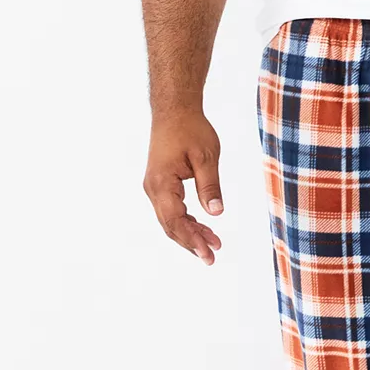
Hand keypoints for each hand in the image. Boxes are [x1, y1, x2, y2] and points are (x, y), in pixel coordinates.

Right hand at [143, 110, 223, 264]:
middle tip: (212, 258)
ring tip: (214, 246)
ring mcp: (155, 187)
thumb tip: (216, 212)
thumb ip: (210, 186)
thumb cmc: (190, 129)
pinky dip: (188, 223)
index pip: (175, 220)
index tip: (209, 253)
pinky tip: (204, 230)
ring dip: (191, 235)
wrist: (174, 110)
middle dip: (191, 243)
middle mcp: (153, 188)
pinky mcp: (161, 185)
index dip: (192, 240)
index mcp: (162, 183)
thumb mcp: (206, 157)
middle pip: (171, 226)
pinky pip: (172, 211)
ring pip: (171, 220)